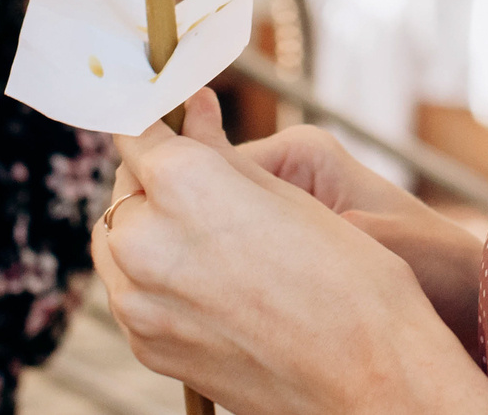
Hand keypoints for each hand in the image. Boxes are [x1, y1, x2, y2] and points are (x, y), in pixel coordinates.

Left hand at [93, 90, 487, 414]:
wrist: (370, 377)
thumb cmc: (350, 278)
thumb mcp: (287, 191)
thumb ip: (221, 150)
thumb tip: (193, 111)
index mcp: (181, 183)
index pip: (139, 132)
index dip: (158, 124)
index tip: (169, 122)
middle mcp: (146, 242)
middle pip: (123, 191)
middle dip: (152, 181)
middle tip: (199, 181)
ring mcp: (141, 303)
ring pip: (117, 246)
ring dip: (146, 230)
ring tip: (204, 232)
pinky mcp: (149, 348)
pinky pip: (130, 294)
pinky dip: (151, 276)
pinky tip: (204, 276)